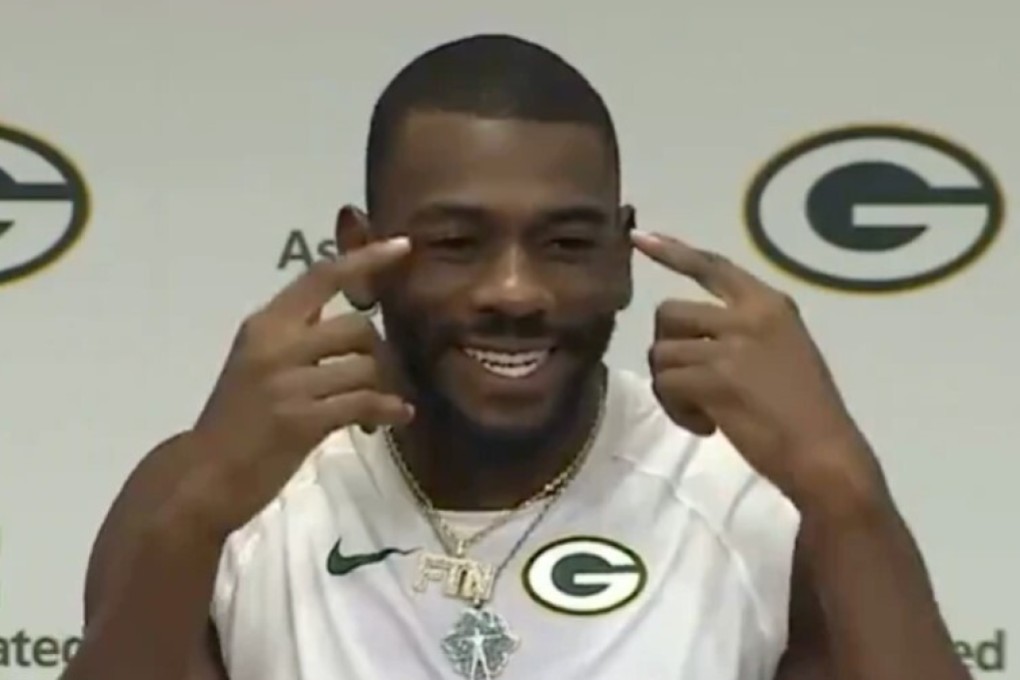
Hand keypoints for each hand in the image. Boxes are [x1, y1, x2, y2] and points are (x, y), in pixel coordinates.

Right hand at [183, 236, 413, 536]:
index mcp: (265, 325)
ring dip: (385, 388)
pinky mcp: (302, 420)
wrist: (203, 476)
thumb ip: (299, 338)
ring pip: (367, 366)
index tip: (403, 245)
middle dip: (381, 354)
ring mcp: (288, 382)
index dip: (366, 260)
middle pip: (359, 327)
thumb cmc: (236, 421)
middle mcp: (276, 345)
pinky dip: (388, 410)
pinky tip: (395, 419)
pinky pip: (365, 402)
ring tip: (380, 409)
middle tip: (382, 379)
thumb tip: (354, 325)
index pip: (322, 277)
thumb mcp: (258, 364)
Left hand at [632, 230, 876, 503]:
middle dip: (667, 349)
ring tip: (702, 411)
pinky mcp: (714, 380)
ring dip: (671, 387)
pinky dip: (677, 410)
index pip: (712, 266)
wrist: (825, 455)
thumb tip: (690, 337)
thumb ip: (743, 331)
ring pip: (661, 353)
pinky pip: (666, 384)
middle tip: (689, 382)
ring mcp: (731, 346)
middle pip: (668, 313)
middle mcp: (748, 316)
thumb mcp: (785, 350)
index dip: (672, 251)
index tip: (639, 237)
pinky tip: (706, 427)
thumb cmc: (808, 412)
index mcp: (769, 304)